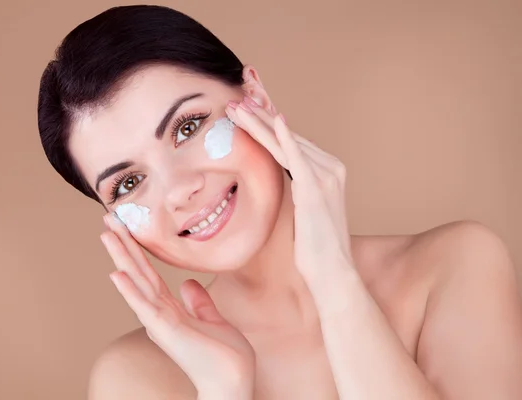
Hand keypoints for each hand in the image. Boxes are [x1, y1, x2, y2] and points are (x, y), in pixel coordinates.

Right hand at [101, 214, 254, 397]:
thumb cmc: (224, 356)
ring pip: (137, 283)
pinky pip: (145, 306)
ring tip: (106, 234)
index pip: (149, 274)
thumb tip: (187, 282)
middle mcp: (160, 313)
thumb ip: (199, 302)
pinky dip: (129, 291)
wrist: (233, 382)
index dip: (137, 250)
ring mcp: (161, 322)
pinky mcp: (167, 331)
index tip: (126, 228)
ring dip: (121, 258)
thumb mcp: (214, 320)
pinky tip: (115, 274)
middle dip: (124, 245)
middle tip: (108, 218)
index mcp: (170, 310)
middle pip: (139, 272)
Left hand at [226, 97, 353, 289]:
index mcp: (327, 171)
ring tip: (236, 106)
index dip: (267, 123)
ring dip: (259, 121)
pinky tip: (272, 118)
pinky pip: (296, 157)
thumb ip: (296, 190)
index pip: (291, 140)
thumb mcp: (304, 211)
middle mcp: (330, 168)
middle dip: (260, 115)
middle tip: (237, 96)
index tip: (247, 108)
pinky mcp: (316, 188)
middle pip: (287, 135)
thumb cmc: (314, 248)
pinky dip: (283, 137)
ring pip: (285, 142)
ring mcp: (326, 176)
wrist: (331, 273)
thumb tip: (279, 183)